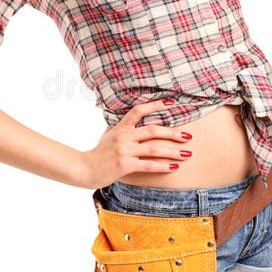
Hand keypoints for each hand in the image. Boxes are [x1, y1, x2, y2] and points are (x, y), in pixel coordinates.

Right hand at [78, 99, 192, 188]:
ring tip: (187, 153)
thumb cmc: (98, 153)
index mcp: (121, 128)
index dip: (155, 105)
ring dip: (173, 151)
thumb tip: (132, 120)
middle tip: (188, 136)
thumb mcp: (108, 135)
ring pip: (154, 148)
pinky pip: (148, 165)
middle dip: (173, 133)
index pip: (139, 110)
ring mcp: (124, 151)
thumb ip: (121, 127)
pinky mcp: (125, 165)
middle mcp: (123, 137)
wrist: (84, 169)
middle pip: (153, 130)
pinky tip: (174, 167)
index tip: (171, 102)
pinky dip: (163, 166)